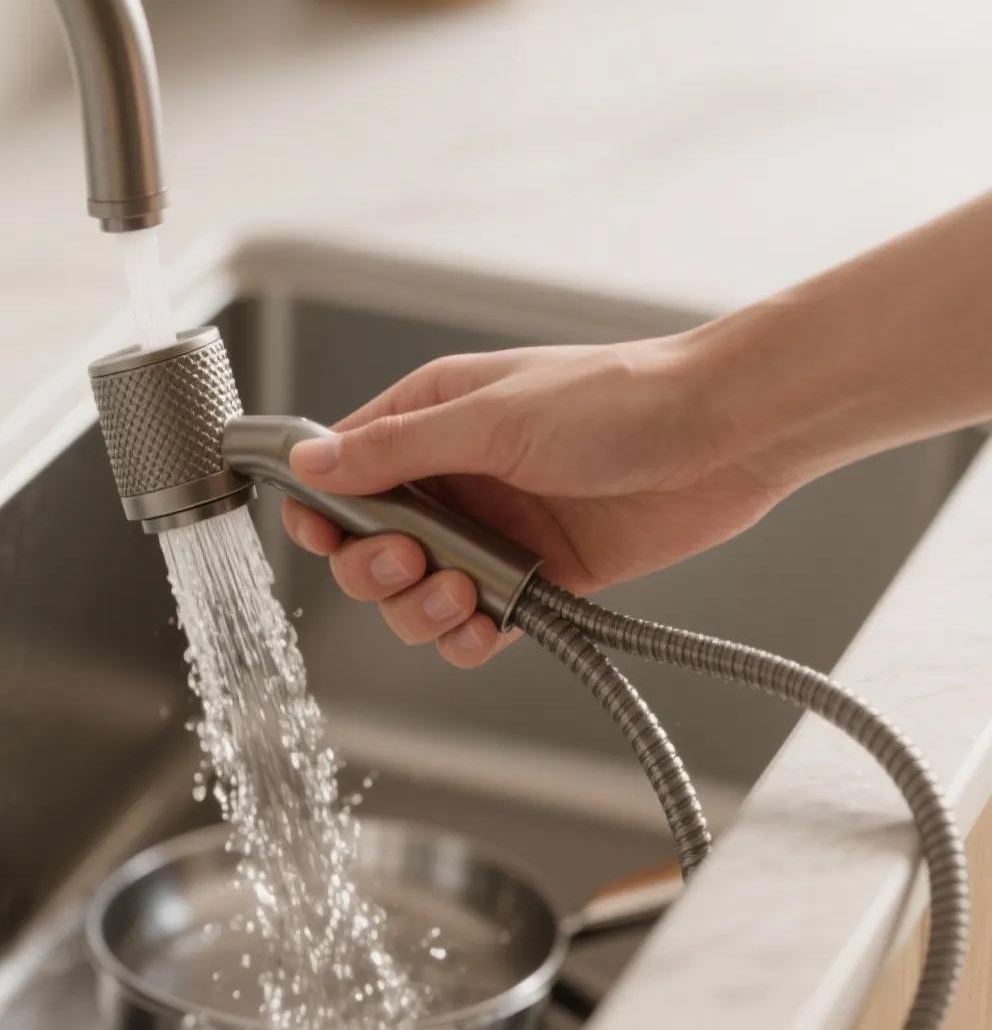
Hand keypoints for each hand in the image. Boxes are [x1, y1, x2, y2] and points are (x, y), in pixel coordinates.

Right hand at [281, 335, 796, 666]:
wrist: (724, 435)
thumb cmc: (621, 399)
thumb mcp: (492, 416)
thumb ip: (396, 448)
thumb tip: (310, 465)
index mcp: (430, 419)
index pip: (341, 472)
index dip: (320, 510)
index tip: (324, 534)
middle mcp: (453, 478)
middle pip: (365, 546)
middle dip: (374, 567)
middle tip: (411, 561)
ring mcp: (491, 532)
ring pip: (414, 595)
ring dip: (422, 608)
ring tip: (464, 593)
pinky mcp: (534, 578)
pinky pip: (473, 626)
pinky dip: (467, 637)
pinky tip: (487, 624)